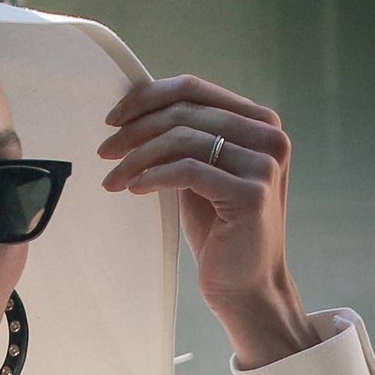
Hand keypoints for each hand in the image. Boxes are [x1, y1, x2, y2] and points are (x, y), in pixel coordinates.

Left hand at [97, 73, 315, 369]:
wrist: (248, 286)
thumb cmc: (221, 231)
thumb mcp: (203, 174)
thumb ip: (187, 140)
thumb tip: (137, 111)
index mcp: (260, 123)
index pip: (195, 89)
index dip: (148, 98)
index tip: (113, 119)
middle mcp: (269, 137)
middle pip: (185, 113)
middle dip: (136, 130)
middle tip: (104, 151)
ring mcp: (264, 164)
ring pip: (183, 140)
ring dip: (138, 157)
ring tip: (113, 178)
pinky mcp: (251, 193)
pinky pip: (187, 171)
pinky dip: (153, 176)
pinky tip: (132, 188)